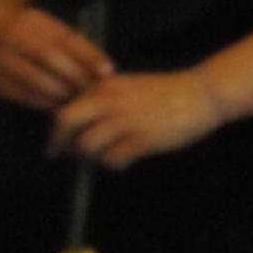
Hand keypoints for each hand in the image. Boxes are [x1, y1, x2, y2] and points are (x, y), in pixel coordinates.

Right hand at [0, 7, 112, 109]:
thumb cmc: (31, 34)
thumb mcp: (51, 30)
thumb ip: (75, 46)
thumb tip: (105, 70)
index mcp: (31, 22)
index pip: (65, 37)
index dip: (88, 55)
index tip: (108, 70)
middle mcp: (13, 37)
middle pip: (51, 57)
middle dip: (75, 75)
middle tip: (92, 89)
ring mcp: (0, 60)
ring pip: (37, 80)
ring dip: (61, 92)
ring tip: (77, 97)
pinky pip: (25, 95)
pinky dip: (45, 101)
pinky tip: (57, 103)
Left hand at [51, 71, 221, 169]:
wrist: (199, 94)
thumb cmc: (163, 92)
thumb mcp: (127, 88)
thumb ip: (102, 101)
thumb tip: (76, 125)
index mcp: (104, 87)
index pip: (66, 108)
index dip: (55, 129)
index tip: (53, 144)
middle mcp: (109, 101)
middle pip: (66, 122)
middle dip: (59, 143)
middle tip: (59, 156)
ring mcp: (124, 120)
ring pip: (87, 145)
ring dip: (91, 157)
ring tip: (104, 156)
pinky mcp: (141, 139)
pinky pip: (113, 159)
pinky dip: (114, 164)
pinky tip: (125, 160)